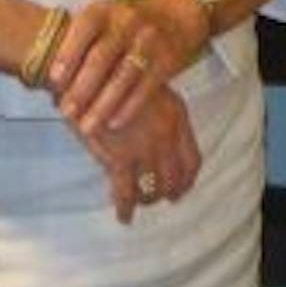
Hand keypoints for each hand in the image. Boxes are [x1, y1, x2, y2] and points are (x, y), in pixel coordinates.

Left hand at [51, 0, 191, 137]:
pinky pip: (146, 86)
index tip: (53, 81)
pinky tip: (114, 122)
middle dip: (82, 87)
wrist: (173, 17)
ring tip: (87, 126)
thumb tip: (49, 84)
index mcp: (103, 10)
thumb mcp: (101, 22)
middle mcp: (127, 20)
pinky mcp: (167, 58)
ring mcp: (149, 39)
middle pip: (101, 57)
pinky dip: (129, 106)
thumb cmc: (122, 27)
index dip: (67, 54)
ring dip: (104, 104)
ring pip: (124, 75)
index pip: (83, 30)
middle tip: (66, 112)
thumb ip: (79, 45)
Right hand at [80, 84, 201, 223]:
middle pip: (176, 178)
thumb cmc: (118, 74)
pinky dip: (126, 208)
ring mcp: (144, 149)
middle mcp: (167, 136)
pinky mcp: (119, 158)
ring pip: (154, 188)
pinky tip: (125, 217)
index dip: (189, 179)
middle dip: (171, 192)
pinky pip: (126, 193)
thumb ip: (162, 114)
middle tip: (165, 199)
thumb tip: (163, 137)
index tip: (184, 187)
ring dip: (149, 199)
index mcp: (178, 117)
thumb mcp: (152, 89)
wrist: (91, 69)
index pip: (193, 160)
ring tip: (142, 202)